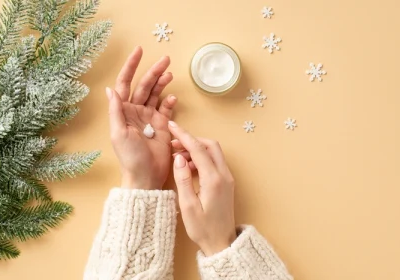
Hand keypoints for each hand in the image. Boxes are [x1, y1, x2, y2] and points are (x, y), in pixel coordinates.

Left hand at [107, 46, 176, 189]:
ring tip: (170, 74)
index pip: (125, 83)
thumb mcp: (118, 133)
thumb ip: (116, 111)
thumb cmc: (129, 157)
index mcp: (123, 111)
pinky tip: (173, 97)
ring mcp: (150, 118)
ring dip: (162, 83)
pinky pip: (166, 109)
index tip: (139, 51)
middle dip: (154, 72)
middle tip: (166, 60)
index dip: (131, 67)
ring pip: (156, 94)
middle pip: (144, 86)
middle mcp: (136, 112)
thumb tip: (110, 89)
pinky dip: (170, 102)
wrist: (146, 176)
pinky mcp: (162, 126)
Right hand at [168, 121, 236, 255]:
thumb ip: (183, 180)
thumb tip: (179, 158)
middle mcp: (224, 175)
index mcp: (213, 179)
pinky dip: (201, 158)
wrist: (221, 243)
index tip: (172, 126)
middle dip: (191, 140)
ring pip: (213, 152)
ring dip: (196, 149)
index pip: (198, 149)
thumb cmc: (203, 228)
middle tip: (173, 144)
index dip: (184, 135)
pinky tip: (188, 167)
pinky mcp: (226, 182)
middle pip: (210, 145)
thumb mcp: (188, 206)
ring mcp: (227, 178)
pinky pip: (214, 162)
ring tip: (177, 157)